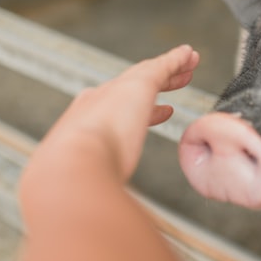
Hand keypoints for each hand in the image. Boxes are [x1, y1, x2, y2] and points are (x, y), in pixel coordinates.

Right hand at [26, 44, 199, 182]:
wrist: (71, 164)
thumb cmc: (75, 181)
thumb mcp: (88, 181)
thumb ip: (99, 185)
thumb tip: (104, 206)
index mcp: (83, 124)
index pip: (116, 110)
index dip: (140, 112)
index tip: (160, 112)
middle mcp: (97, 102)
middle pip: (131, 87)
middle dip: (153, 83)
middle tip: (172, 80)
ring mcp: (116, 91)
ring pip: (149, 73)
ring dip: (170, 68)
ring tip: (188, 62)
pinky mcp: (139, 84)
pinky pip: (163, 67)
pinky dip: (176, 60)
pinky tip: (189, 55)